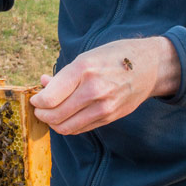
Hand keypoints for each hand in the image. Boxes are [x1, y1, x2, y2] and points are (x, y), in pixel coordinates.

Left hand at [29, 37, 180, 134]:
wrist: (149, 66)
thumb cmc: (115, 56)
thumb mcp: (87, 57)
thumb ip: (64, 75)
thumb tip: (43, 84)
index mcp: (84, 69)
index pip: (50, 98)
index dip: (38, 102)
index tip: (35, 99)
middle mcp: (93, 90)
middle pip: (55, 115)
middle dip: (42, 114)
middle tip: (39, 109)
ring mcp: (103, 106)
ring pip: (66, 127)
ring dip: (53, 123)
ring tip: (50, 114)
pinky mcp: (109, 117)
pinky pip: (80, 129)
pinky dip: (68, 125)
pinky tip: (66, 116)